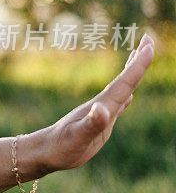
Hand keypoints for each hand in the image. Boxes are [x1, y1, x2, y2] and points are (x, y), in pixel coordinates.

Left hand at [40, 33, 154, 172]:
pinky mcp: (98, 123)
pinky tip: (129, 97)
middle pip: (124, 80)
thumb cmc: (61, 146)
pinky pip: (117, 105)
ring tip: (139, 58)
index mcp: (101, 106)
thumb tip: (102, 109)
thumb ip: (92, 123)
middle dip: (137, 61)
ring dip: (132, 74)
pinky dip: (126, 97)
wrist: (44, 152)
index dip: (138, 65)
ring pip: (121, 89)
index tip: (148, 45)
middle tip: (148, 40)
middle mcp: (102, 106)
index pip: (125, 82)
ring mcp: (100, 113)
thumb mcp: (78, 136)